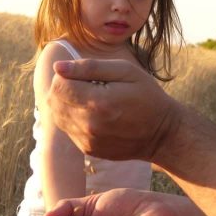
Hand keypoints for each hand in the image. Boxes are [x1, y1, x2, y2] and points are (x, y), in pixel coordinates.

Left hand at [48, 59, 181, 161]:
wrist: (161, 134)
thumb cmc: (147, 96)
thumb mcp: (125, 71)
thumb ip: (90, 67)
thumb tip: (58, 67)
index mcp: (98, 102)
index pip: (59, 85)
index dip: (65, 74)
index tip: (83, 74)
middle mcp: (89, 124)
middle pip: (54, 101)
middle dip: (63, 87)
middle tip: (85, 83)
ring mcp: (87, 140)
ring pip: (57, 115)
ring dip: (66, 103)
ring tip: (88, 97)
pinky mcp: (87, 149)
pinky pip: (67, 128)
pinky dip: (74, 117)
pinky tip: (93, 113)